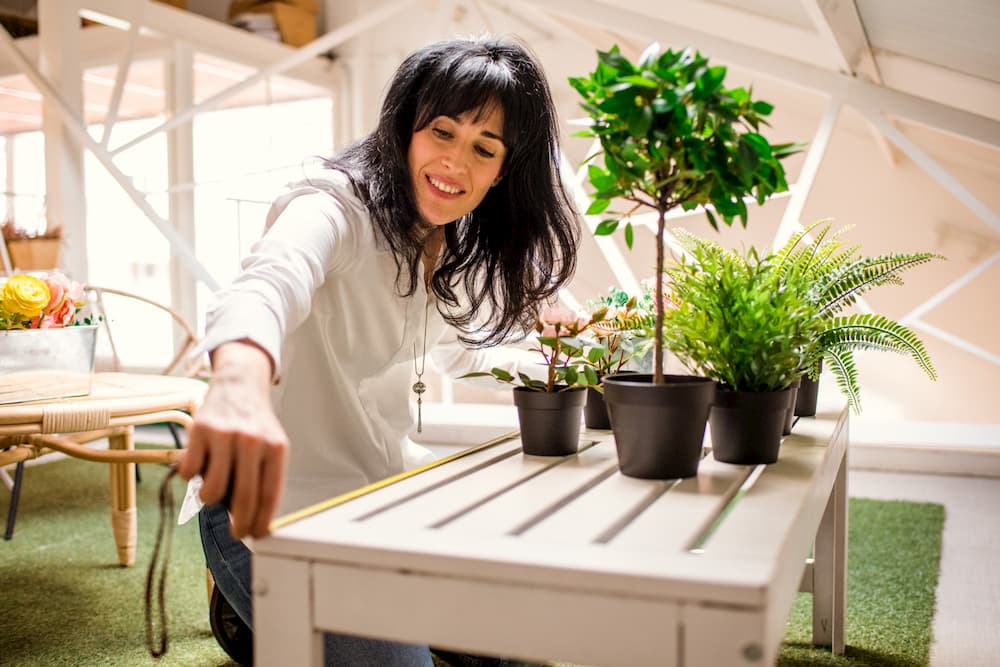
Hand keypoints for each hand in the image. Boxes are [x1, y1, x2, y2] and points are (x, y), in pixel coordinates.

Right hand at [178, 340, 287, 538]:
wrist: (239, 384)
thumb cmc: (255, 423)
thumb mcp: (272, 446)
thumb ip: (265, 478)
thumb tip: (254, 520)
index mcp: (275, 448)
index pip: (269, 496)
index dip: (261, 522)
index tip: (255, 536)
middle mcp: (252, 441)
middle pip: (243, 498)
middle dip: (238, 524)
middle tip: (236, 533)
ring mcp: (225, 436)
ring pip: (211, 491)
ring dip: (210, 499)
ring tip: (214, 485)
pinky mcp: (200, 431)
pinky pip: (189, 473)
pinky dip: (191, 476)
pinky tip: (200, 463)